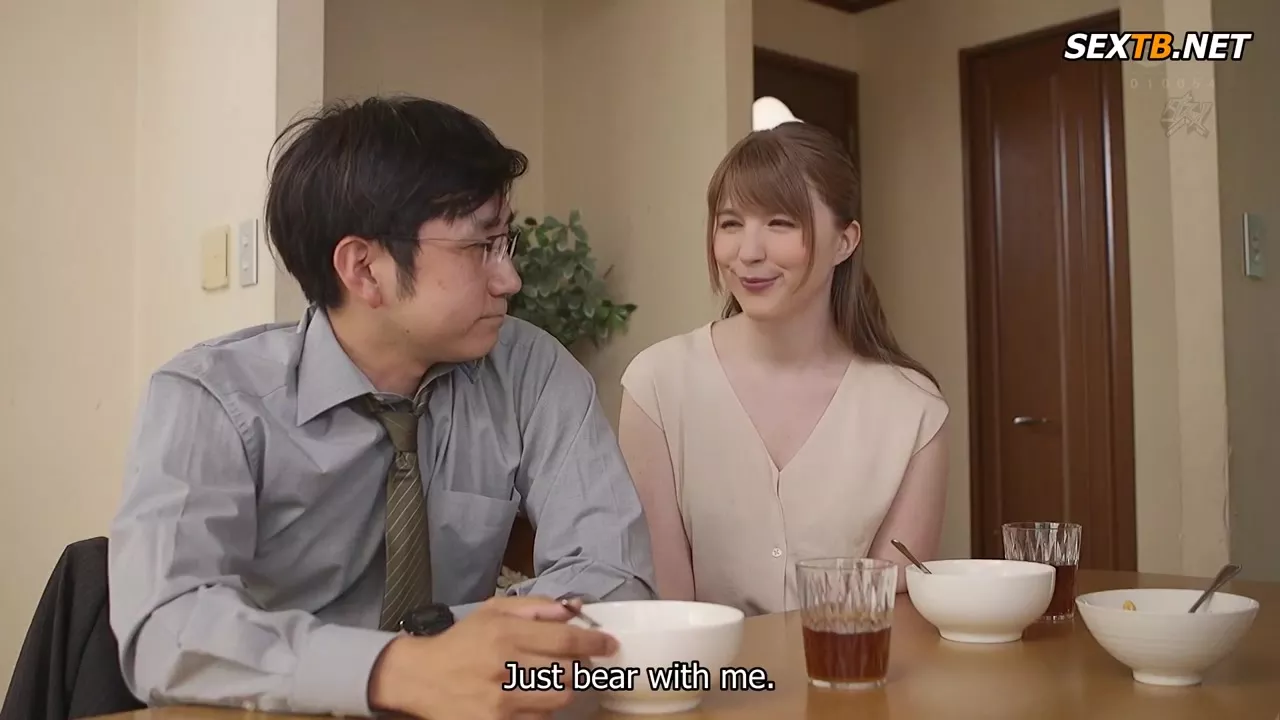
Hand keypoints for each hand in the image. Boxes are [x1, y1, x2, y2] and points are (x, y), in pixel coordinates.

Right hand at [369, 596, 616, 719]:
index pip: (566, 639)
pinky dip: (544, 707)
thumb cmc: (462, 640)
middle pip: (569, 673)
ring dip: (564, 687)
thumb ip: (536, 607)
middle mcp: (506, 668)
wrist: (420, 678)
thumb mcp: (493, 611)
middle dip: (581, 666)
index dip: (595, 642)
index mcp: (505, 634)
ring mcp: (501, 702)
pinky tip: (532, 695)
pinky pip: (540, 718)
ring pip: (559, 698)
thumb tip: (575, 608)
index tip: (610, 644)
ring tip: (552, 677)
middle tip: (578, 660)